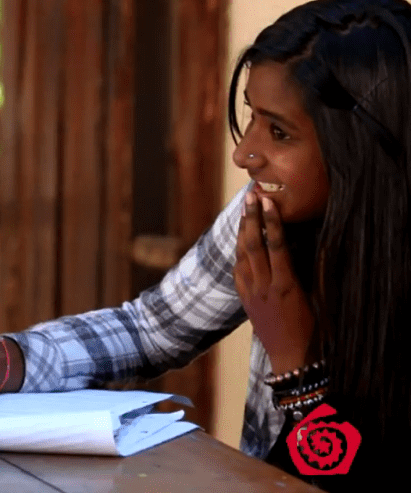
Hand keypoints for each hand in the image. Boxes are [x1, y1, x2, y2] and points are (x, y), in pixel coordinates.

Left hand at [233, 191, 313, 372]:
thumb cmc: (314, 332)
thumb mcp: (320, 301)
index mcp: (285, 286)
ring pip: (241, 255)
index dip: (271, 221)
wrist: (291, 361)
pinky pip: (237, 270)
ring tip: (244, 210)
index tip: (267, 201)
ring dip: (242, 231)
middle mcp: (263, 287)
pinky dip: (239, 251)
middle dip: (250, 218)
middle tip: (249, 195)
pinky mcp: (244, 300)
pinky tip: (241, 241)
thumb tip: (319, 245)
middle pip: (253, 245)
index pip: (276, 246)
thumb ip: (317, 272)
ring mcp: (250, 294)